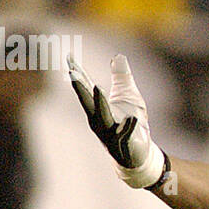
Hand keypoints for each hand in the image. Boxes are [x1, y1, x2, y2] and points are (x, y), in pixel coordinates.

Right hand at [68, 54, 166, 187]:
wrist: (139, 153)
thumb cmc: (133, 121)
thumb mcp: (129, 95)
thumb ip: (122, 77)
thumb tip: (117, 56)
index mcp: (97, 108)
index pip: (86, 88)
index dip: (78, 74)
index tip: (69, 57)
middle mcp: (98, 121)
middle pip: (87, 102)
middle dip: (80, 87)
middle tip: (71, 72)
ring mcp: (110, 134)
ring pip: (104, 118)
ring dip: (100, 103)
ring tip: (98, 87)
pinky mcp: (124, 144)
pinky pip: (126, 135)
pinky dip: (128, 127)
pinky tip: (132, 119)